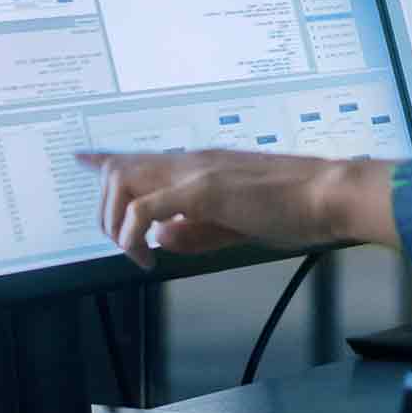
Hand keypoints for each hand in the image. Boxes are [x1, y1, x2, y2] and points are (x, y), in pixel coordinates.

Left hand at [78, 150, 395, 269]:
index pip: (141, 156)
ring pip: (124, 182)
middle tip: (123, 245)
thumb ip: (196, 230)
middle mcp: (192, 160)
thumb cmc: (296, 206)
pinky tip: (150, 256)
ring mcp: (196, 171)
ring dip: (117, 222)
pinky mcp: (203, 190)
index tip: (82, 158)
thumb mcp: (236, 223)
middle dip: (106, 210)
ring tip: (137, 252)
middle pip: (120, 168)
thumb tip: (162, 236)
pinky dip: (135, 234)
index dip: (105, 158)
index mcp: (202, 164)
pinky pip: (146, 209)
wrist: (329, 194)